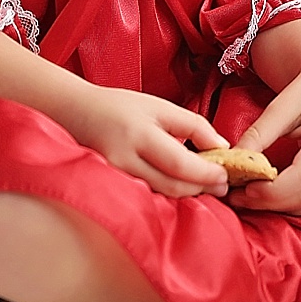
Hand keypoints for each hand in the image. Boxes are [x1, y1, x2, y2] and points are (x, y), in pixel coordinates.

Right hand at [61, 85, 230, 198]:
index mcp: (139, 135)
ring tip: (206, 185)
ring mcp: (115, 177)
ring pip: (160, 194)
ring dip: (187, 193)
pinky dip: (168, 193)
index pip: (179, 163)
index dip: (205, 173)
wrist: (75, 113)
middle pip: (171, 185)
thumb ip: (192, 125)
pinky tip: (181, 186)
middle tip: (222, 185)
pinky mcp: (111, 187)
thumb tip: (221, 146)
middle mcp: (124, 160)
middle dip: (201, 188)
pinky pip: (146, 195)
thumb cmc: (120, 107)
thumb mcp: (159, 106)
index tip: (225, 174)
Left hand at [230, 63, 300, 216]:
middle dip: (267, 202)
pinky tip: (266, 194)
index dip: (270, 190)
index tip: (242, 189)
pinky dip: (288, 203)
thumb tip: (233, 162)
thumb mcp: (280, 106)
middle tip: (235, 196)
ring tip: (245, 196)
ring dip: (276, 206)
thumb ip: (258, 135)